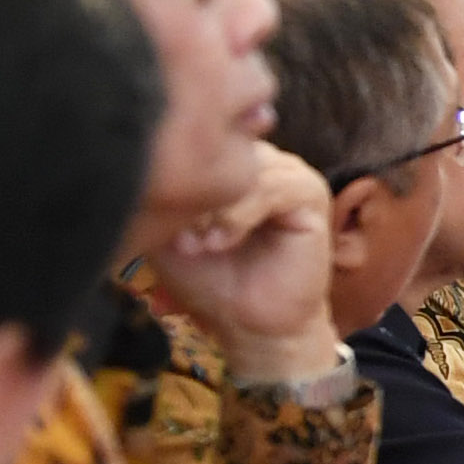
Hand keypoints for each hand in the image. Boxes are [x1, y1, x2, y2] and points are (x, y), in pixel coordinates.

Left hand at [150, 143, 344, 383]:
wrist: (252, 325)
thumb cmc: (212, 280)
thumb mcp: (171, 231)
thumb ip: (166, 194)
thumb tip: (153, 164)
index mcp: (233, 162)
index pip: (202, 139)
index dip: (179, 173)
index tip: (160, 221)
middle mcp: (264, 160)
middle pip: (224, 149)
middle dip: (196, 192)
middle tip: (181, 239)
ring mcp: (290, 173)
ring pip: (246, 168)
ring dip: (216, 208)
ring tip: (201, 244)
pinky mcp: (311, 195)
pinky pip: (273, 188)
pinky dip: (240, 215)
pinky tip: (222, 242)